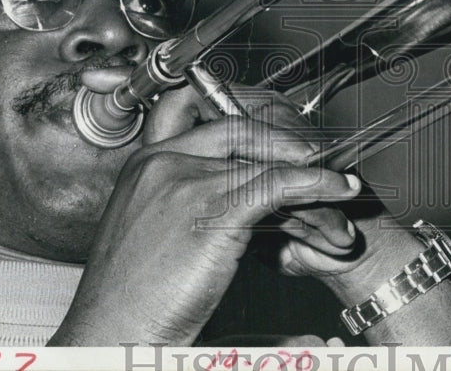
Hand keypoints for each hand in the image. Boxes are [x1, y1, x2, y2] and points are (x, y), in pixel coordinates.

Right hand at [49, 73, 361, 346]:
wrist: (110, 334)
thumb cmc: (132, 298)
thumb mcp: (156, 231)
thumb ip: (192, 199)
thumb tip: (248, 194)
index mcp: (146, 163)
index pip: (207, 115)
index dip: (255, 124)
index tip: (284, 140)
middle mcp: (164, 161)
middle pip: (244, 131)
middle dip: (291, 146)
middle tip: (322, 163)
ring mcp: (186, 181)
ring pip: (269, 164)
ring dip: (313, 184)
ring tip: (340, 201)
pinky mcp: (212, 208)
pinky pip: (279, 183)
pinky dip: (317, 185)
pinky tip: (337, 191)